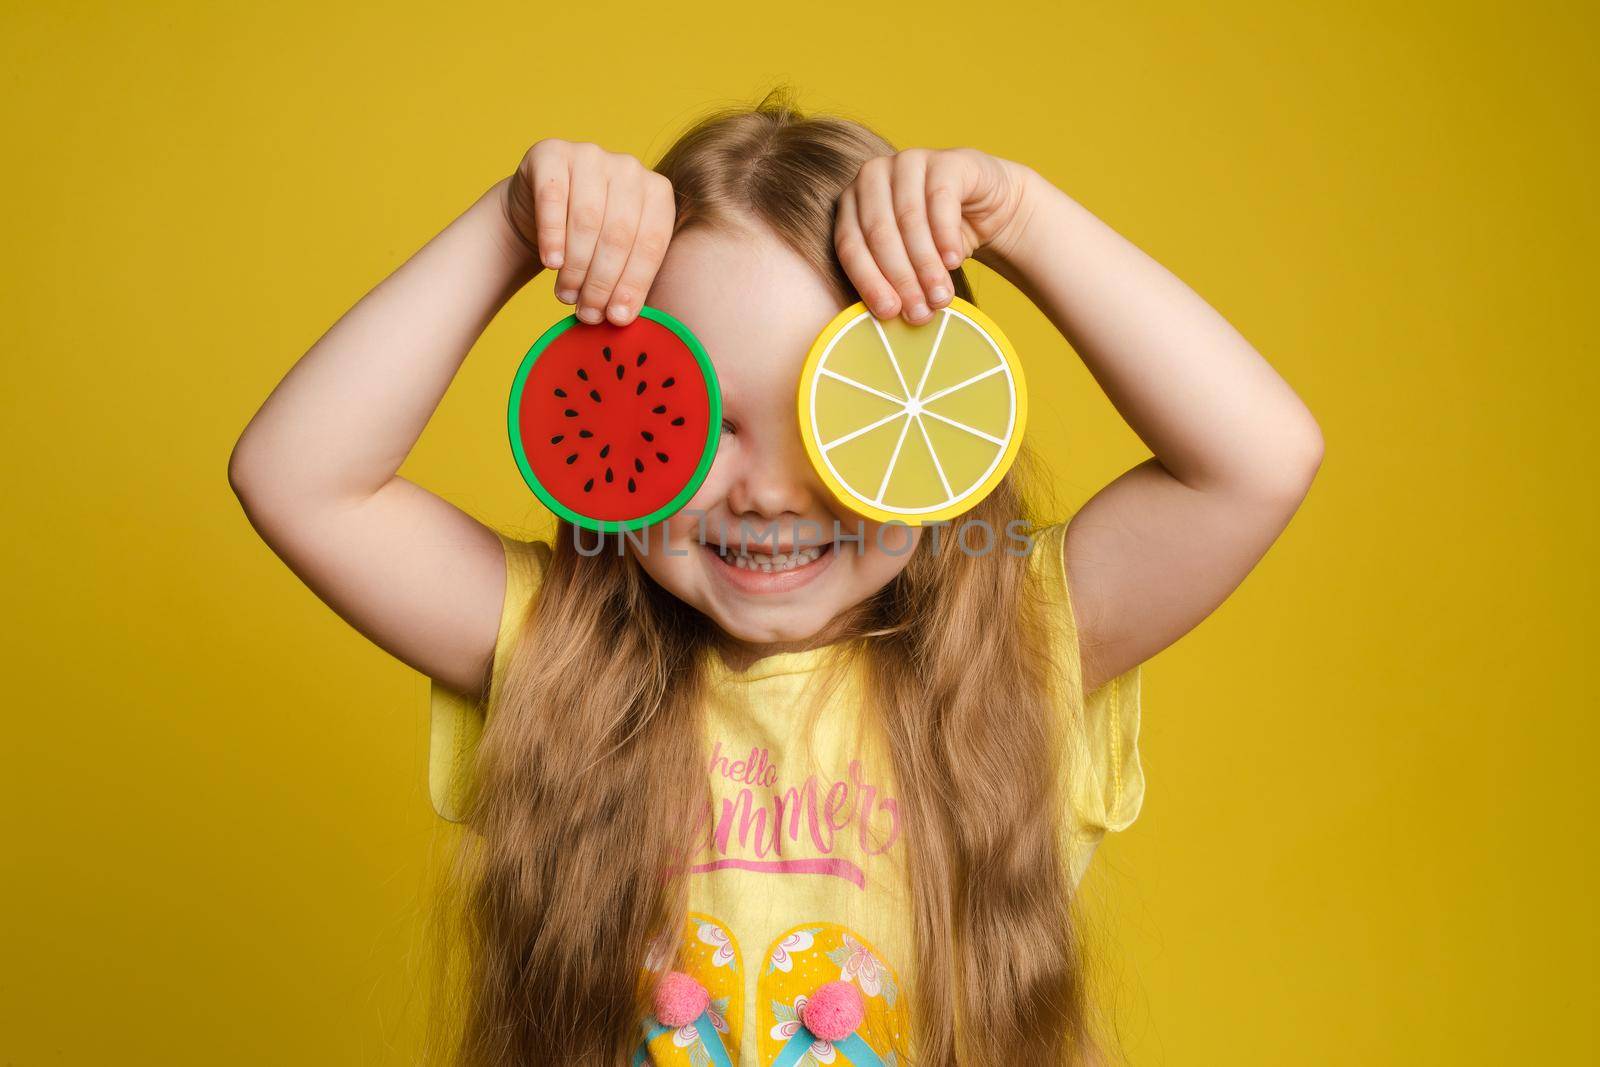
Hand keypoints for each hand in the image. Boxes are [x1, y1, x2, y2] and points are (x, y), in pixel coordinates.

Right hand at [503, 139, 675, 325]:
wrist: (540, 211)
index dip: (635, 283)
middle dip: (603, 281)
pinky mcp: (552, 153)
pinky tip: (551, 263)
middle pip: (620, 233)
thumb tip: (624, 318)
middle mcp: (629, 167)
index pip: (652, 242)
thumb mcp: (619, 255)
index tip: (619, 317)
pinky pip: (553, 199)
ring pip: (587, 219)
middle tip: (589, 313)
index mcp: (657, 192)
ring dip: (577, 265)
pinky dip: (552, 236)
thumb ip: (630, 278)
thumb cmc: (590, 241)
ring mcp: (591, 155)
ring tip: (567, 295)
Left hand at [833, 148, 1036, 323]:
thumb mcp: (907, 261)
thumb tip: (886, 318)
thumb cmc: (936, 240)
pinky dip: (946, 237)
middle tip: (919, 313)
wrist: (987, 209)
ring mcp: (909, 162)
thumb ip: (890, 280)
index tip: (889, 314)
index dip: (869, 281)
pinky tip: (953, 262)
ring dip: (925, 264)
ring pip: (909, 219)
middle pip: (879, 233)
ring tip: (940, 297)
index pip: (850, 245)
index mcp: (852, 201)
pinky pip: (941, 200)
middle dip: (900, 278)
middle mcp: (874, 175)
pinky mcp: (946, 160)